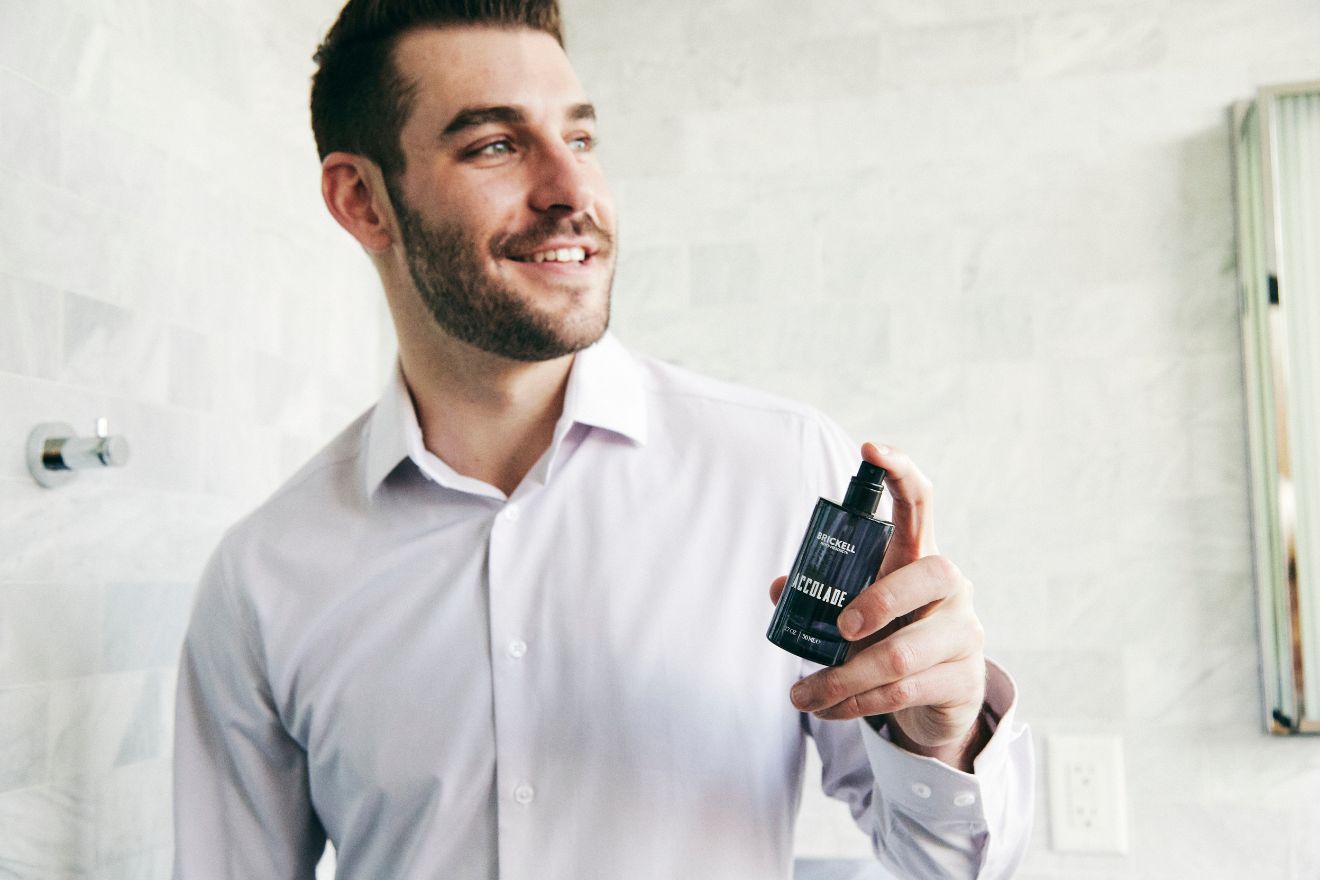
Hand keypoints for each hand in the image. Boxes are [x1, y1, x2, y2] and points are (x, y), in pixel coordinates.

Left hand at [772, 442, 986, 769]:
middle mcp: (950, 587)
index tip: (870, 450)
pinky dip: (856, 704)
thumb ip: (822, 595)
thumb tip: (781, 589)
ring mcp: (963, 632)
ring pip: (904, 653)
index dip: (899, 471)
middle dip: (878, 601)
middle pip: (928, 575)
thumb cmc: (890, 638)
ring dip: (844, 679)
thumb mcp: (858, 612)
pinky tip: (830, 710)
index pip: (920, 502)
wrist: (937, 701)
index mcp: (917, 557)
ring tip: (803, 695)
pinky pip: (904, 692)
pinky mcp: (962, 679)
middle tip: (839, 629)